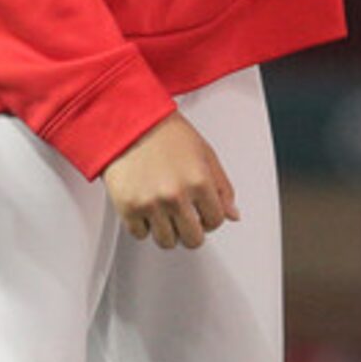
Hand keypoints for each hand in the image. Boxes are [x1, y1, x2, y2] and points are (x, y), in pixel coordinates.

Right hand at [102, 112, 237, 249]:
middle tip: (184, 218)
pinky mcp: (128, 207)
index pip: (216, 221)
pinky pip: (140, 235)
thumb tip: (232, 214)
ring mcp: (151, 203)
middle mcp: (176, 195)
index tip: (203, 215)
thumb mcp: (204, 153)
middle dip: (191, 230)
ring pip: (167, 242)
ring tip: (164, 212)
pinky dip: (143, 226)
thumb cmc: (165, 132)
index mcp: (199, 181)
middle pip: (193, 239)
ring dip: (167, 230)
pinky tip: (146, 207)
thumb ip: (222, 186)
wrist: (129, 120)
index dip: (210, 218)